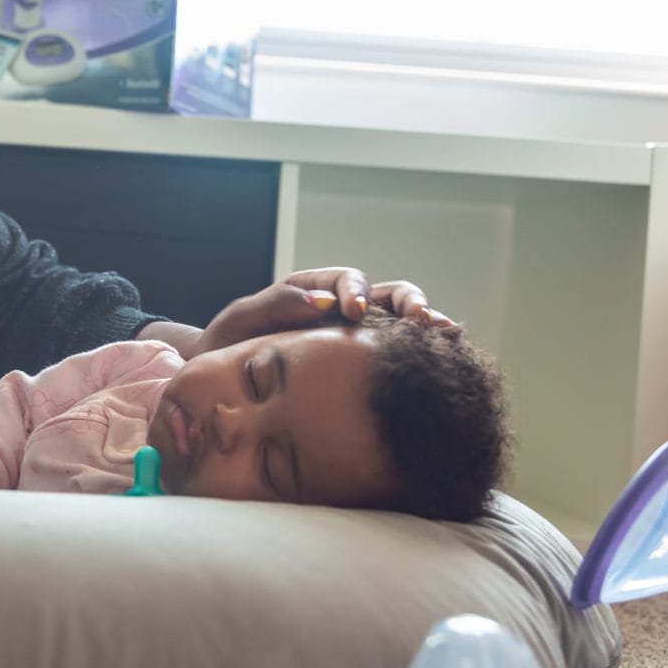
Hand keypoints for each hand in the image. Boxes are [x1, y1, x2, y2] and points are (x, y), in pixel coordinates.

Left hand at [186, 269, 455, 357]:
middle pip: (388, 294)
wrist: (222, 386)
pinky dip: (420, 357)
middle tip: (419, 320)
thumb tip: (322, 300)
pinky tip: (441, 366)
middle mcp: (342, 310)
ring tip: (444, 337)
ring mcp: (357, 339)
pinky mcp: (364, 365)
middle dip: (409, 302)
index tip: (355, 311)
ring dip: (426, 326)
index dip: (356, 291)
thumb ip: (274, 305)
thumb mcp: (238, 323)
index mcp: (314, 291)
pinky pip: (397, 357)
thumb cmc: (226, 348)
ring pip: (402, 324)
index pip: (347, 281)